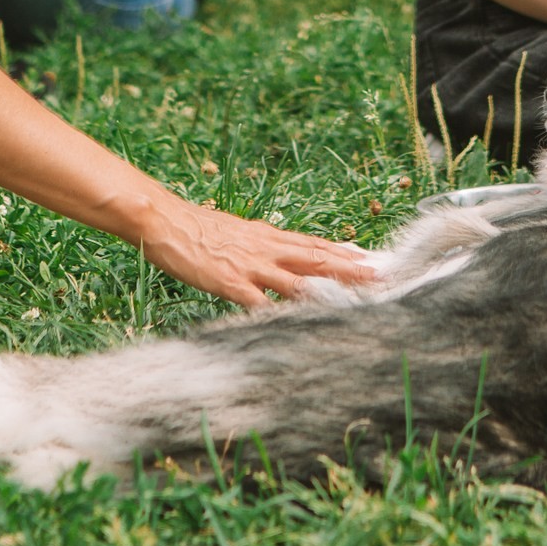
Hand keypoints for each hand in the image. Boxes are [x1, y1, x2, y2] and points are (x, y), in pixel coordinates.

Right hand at [138, 195, 379, 306]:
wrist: (165, 221)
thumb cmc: (197, 229)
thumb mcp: (238, 234)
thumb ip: (261, 246)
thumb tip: (282, 255)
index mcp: (268, 236)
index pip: (315, 244)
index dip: (344, 253)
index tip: (371, 258)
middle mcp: (266, 248)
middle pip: (317, 258)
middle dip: (350, 269)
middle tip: (381, 275)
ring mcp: (251, 266)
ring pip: (298, 279)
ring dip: (329, 289)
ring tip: (355, 297)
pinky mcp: (231, 282)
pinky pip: (259, 302)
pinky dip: (278, 313)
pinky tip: (296, 324)